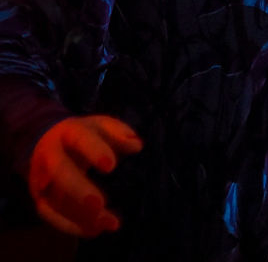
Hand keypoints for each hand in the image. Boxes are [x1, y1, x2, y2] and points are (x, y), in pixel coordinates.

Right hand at [27, 115, 142, 236]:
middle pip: (60, 171)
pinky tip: (95, 230)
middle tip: (99, 204)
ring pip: (54, 199)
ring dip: (78, 215)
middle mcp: (50, 155)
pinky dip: (71, 226)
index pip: (80, 139)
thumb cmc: (85, 134)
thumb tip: (136, 145)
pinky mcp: (41, 197)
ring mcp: (42, 178)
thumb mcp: (103, 126)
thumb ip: (120, 133)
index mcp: (69, 132)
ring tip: (107, 223)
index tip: (111, 166)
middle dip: (78, 189)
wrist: (49, 140)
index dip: (94, 152)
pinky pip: (51, 215)